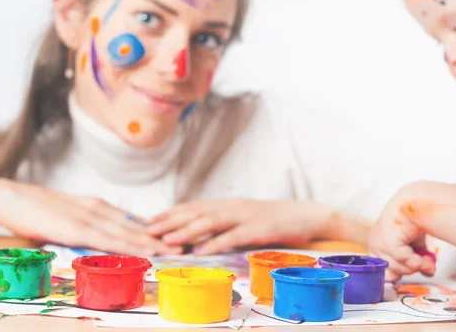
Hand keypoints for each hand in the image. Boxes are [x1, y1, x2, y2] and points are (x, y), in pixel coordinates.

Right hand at [0, 179, 178, 255]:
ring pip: (130, 233)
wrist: (11, 198)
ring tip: (179, 249)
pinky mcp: (78, 228)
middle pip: (138, 226)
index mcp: (98, 206)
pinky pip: (110, 239)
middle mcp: (100, 210)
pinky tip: (147, 251)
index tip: (177, 236)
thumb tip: (101, 237)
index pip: (133, 220)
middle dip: (165, 237)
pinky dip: (131, 246)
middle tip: (190, 243)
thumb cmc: (37, 210)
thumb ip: (87, 225)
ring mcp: (90, 218)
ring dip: (156, 243)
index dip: (157, 230)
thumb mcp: (69, 216)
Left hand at [148, 199, 332, 254]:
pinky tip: (201, 251)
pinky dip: (216, 243)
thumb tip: (198, 236)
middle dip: (171, 221)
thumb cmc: (274, 220)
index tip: (150, 221)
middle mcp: (234, 206)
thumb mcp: (245, 218)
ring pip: (212, 222)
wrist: (306, 215)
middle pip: (197, 212)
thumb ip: (224, 224)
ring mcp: (247, 216)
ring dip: (188, 231)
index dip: (171, 213)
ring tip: (169, 240)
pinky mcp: (260, 228)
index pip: (194, 206)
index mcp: (229, 204)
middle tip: (150, 230)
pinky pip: (234, 236)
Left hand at [367, 187, 435, 281]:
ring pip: (399, 269)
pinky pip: (405, 261)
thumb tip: (428, 272)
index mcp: (376, 248)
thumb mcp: (415, 245)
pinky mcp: (387, 242)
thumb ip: (418, 260)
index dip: (399, 274)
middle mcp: (374, 247)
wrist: (413, 201)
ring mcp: (378, 245)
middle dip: (410, 270)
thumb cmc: (412, 220)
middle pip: (392, 275)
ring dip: (417, 266)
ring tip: (426, 259)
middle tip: (423, 262)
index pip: (382, 273)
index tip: (411, 271)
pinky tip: (425, 257)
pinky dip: (418, 262)